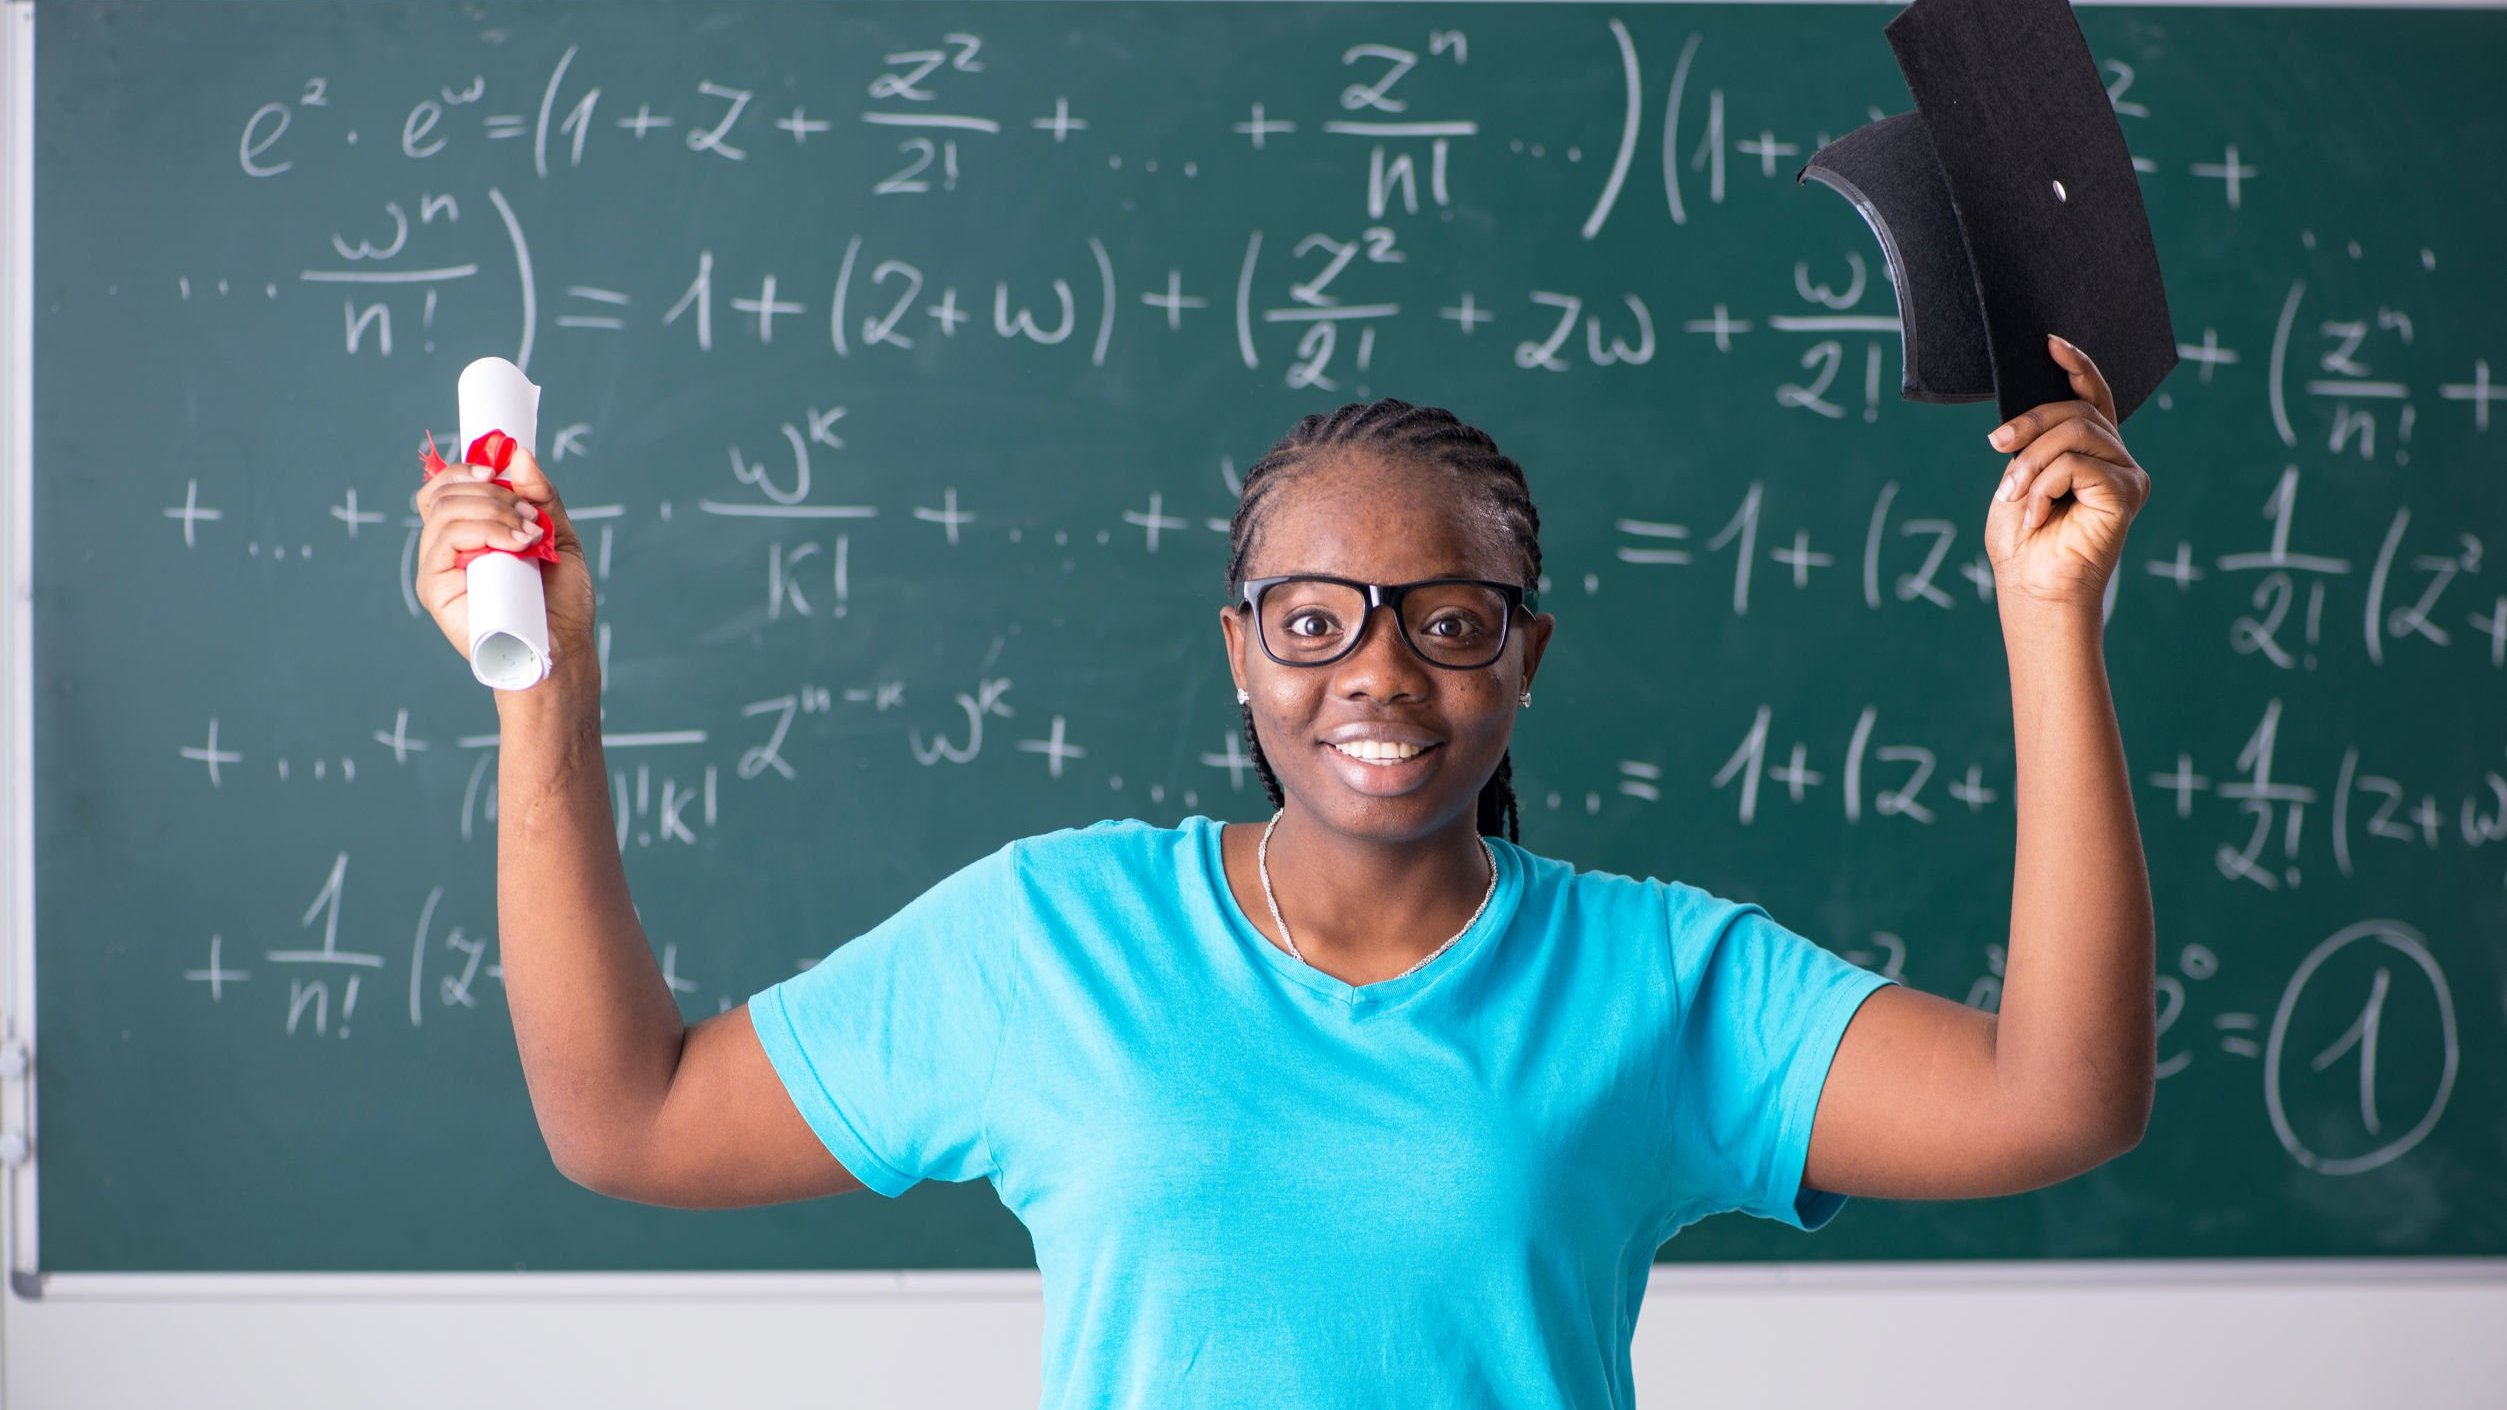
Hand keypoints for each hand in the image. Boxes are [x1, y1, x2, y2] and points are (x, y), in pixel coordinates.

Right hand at [412, 444, 596, 681]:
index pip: (447, 486)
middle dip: (493, 493)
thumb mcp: (558, 536)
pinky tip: (516, 546)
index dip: (465, 469)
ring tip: (531, 536)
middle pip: (445, 493)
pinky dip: (482, 532)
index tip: (497, 468)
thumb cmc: (559, 600)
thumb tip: (519, 455)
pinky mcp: (434, 589)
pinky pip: (444, 542)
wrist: (562, 646)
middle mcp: (448, 546)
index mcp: (472, 531)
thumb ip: (541, 497)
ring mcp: (438, 567)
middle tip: (532, 517)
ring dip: (494, 512)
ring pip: (445, 512)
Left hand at [1983, 334, 2153, 608]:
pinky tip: (2035, 515)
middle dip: (2029, 426)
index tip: (2049, 343)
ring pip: (2074, 434)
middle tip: (1997, 446)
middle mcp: (2116, 458)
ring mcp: (2126, 474)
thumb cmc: (2023, 540)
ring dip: (2031, 463)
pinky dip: (2044, 486)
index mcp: (2092, 451)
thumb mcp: (2019, 477)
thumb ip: (2035, 442)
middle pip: (2075, 412)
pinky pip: (2077, 464)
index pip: (2093, 397)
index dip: (2076, 367)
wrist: (2032, 588)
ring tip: (2013, 497)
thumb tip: (2031, 411)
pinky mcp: (2128, 492)